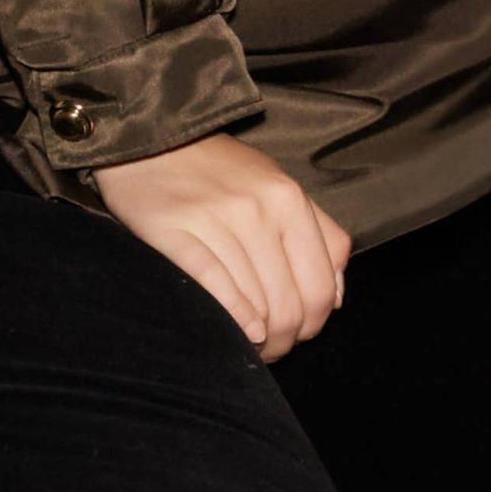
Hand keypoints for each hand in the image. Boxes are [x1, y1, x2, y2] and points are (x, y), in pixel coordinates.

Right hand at [91, 131, 350, 361]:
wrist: (153, 142)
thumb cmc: (221, 171)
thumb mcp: (280, 187)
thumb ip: (320, 235)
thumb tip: (336, 297)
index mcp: (290, 199)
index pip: (320, 286)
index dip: (313, 324)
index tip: (298, 335)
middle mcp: (258, 209)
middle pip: (288, 305)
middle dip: (284, 341)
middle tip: (271, 349)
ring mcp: (216, 220)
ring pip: (255, 305)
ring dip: (256, 340)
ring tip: (250, 344)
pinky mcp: (175, 231)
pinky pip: (214, 287)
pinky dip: (232, 318)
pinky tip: (238, 331)